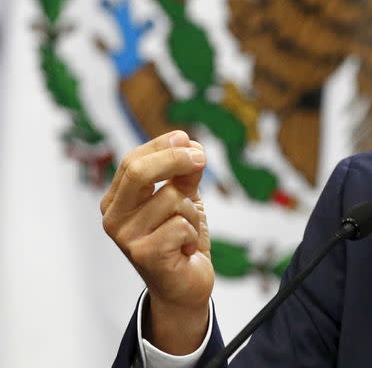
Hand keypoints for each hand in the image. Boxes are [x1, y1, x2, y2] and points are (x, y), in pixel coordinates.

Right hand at [101, 130, 212, 352]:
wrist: (185, 286)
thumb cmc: (181, 238)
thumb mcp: (183, 198)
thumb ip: (184, 173)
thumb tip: (190, 144)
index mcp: (117, 199)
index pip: (133, 160)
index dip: (163, 146)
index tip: (189, 140)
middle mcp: (113, 217)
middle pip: (138, 171)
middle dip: (175, 158)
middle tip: (201, 158)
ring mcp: (125, 237)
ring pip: (171, 198)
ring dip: (192, 212)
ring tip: (186, 232)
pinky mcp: (144, 255)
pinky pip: (181, 225)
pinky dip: (193, 235)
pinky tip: (185, 250)